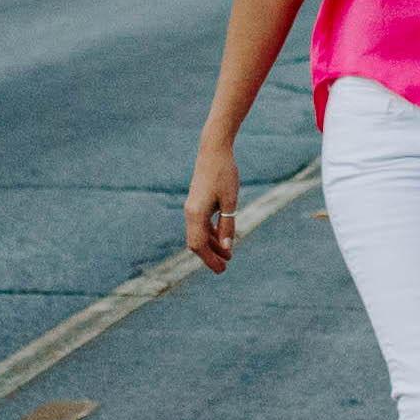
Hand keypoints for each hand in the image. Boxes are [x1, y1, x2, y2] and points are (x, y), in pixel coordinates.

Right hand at [184, 140, 241, 271]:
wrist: (213, 150)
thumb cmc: (224, 174)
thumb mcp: (230, 202)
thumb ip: (228, 225)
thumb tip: (228, 248)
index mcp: (196, 213)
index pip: (198, 245)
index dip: (209, 259)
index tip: (221, 269)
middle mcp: (190, 212)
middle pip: (196, 242)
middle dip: (210, 256)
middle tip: (224, 268)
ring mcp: (192, 207)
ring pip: (199, 234)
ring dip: (212, 246)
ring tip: (228, 255)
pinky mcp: (197, 202)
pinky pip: (201, 224)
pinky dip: (211, 234)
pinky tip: (223, 238)